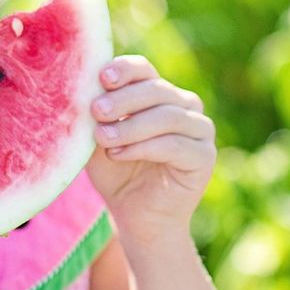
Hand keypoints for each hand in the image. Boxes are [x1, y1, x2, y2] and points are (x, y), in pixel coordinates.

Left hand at [87, 55, 215, 245]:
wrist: (136, 219)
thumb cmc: (117, 175)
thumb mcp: (99, 141)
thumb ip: (96, 116)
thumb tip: (84, 89)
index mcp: (159, 95)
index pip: (144, 71)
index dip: (125, 70)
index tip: (101, 77)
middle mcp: (184, 106)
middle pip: (156, 89)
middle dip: (123, 100)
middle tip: (96, 110)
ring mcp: (199, 130)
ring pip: (167, 116)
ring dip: (131, 126)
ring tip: (103, 138)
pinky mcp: (205, 156)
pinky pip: (175, 144)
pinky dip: (144, 147)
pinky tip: (118, 154)